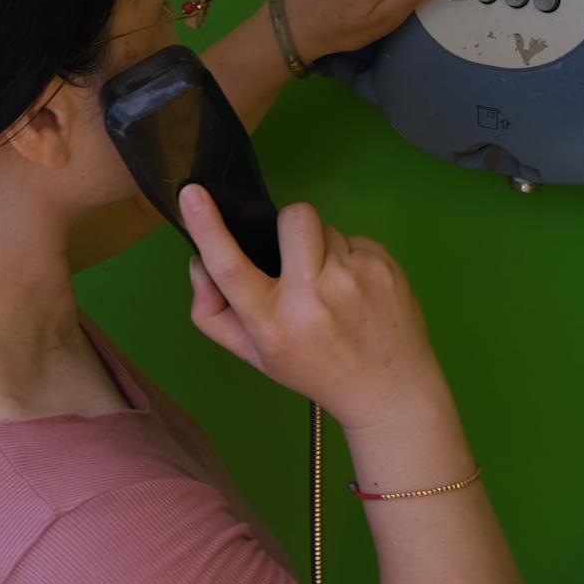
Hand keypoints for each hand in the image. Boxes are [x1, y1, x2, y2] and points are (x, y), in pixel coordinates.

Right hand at [178, 184, 450, 433]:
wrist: (391, 389)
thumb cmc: (313, 369)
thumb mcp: (255, 355)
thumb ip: (214, 312)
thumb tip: (199, 262)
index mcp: (273, 323)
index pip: (231, 269)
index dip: (207, 228)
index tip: (193, 193)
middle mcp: (313, 297)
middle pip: (293, 219)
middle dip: (288, 227)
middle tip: (297, 257)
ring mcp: (355, 277)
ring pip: (325, 228)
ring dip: (322, 248)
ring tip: (333, 286)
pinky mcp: (385, 265)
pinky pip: (354, 240)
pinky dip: (349, 259)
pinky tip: (358, 291)